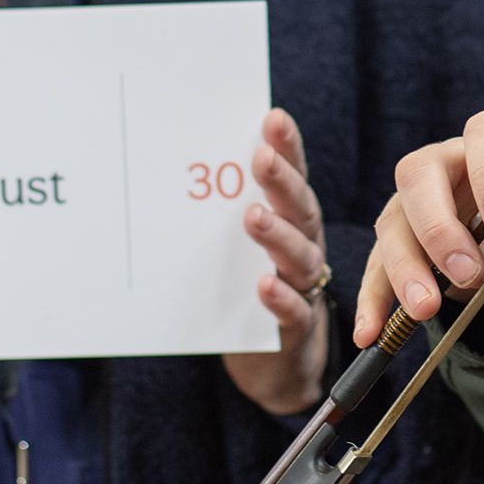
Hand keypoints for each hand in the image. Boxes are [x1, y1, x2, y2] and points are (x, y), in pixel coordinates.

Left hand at [220, 109, 330, 415]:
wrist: (275, 365)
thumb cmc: (249, 291)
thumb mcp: (236, 249)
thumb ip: (222, 212)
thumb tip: (180, 165)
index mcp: (291, 220)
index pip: (292, 177)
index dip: (287, 147)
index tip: (272, 117)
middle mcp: (303, 246)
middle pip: (299, 208)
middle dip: (281, 181)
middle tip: (261, 158)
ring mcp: (303, 287)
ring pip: (299, 256)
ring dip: (277, 235)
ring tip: (253, 216)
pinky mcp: (296, 328)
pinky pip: (293, 310)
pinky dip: (279, 298)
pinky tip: (263, 285)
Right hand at [355, 109, 483, 347]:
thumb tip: (474, 269)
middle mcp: (455, 160)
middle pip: (421, 174)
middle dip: (436, 227)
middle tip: (463, 273)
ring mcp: (424, 198)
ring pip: (395, 220)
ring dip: (405, 266)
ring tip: (425, 309)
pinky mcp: (407, 238)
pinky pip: (381, 263)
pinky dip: (376, 297)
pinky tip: (372, 330)